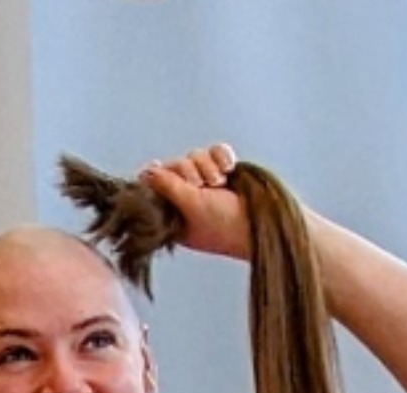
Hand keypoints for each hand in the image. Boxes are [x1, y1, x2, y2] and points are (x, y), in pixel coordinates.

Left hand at [139, 143, 253, 260]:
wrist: (259, 225)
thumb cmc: (224, 225)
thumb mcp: (191, 205)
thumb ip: (168, 186)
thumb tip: (146, 172)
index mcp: (174, 212)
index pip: (155, 186)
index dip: (156, 174)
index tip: (156, 166)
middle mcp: (188, 197)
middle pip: (176, 165)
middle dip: (189, 170)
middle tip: (202, 185)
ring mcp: (207, 184)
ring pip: (196, 157)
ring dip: (208, 166)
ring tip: (220, 183)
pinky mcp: (224, 172)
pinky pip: (215, 152)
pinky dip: (222, 156)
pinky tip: (229, 168)